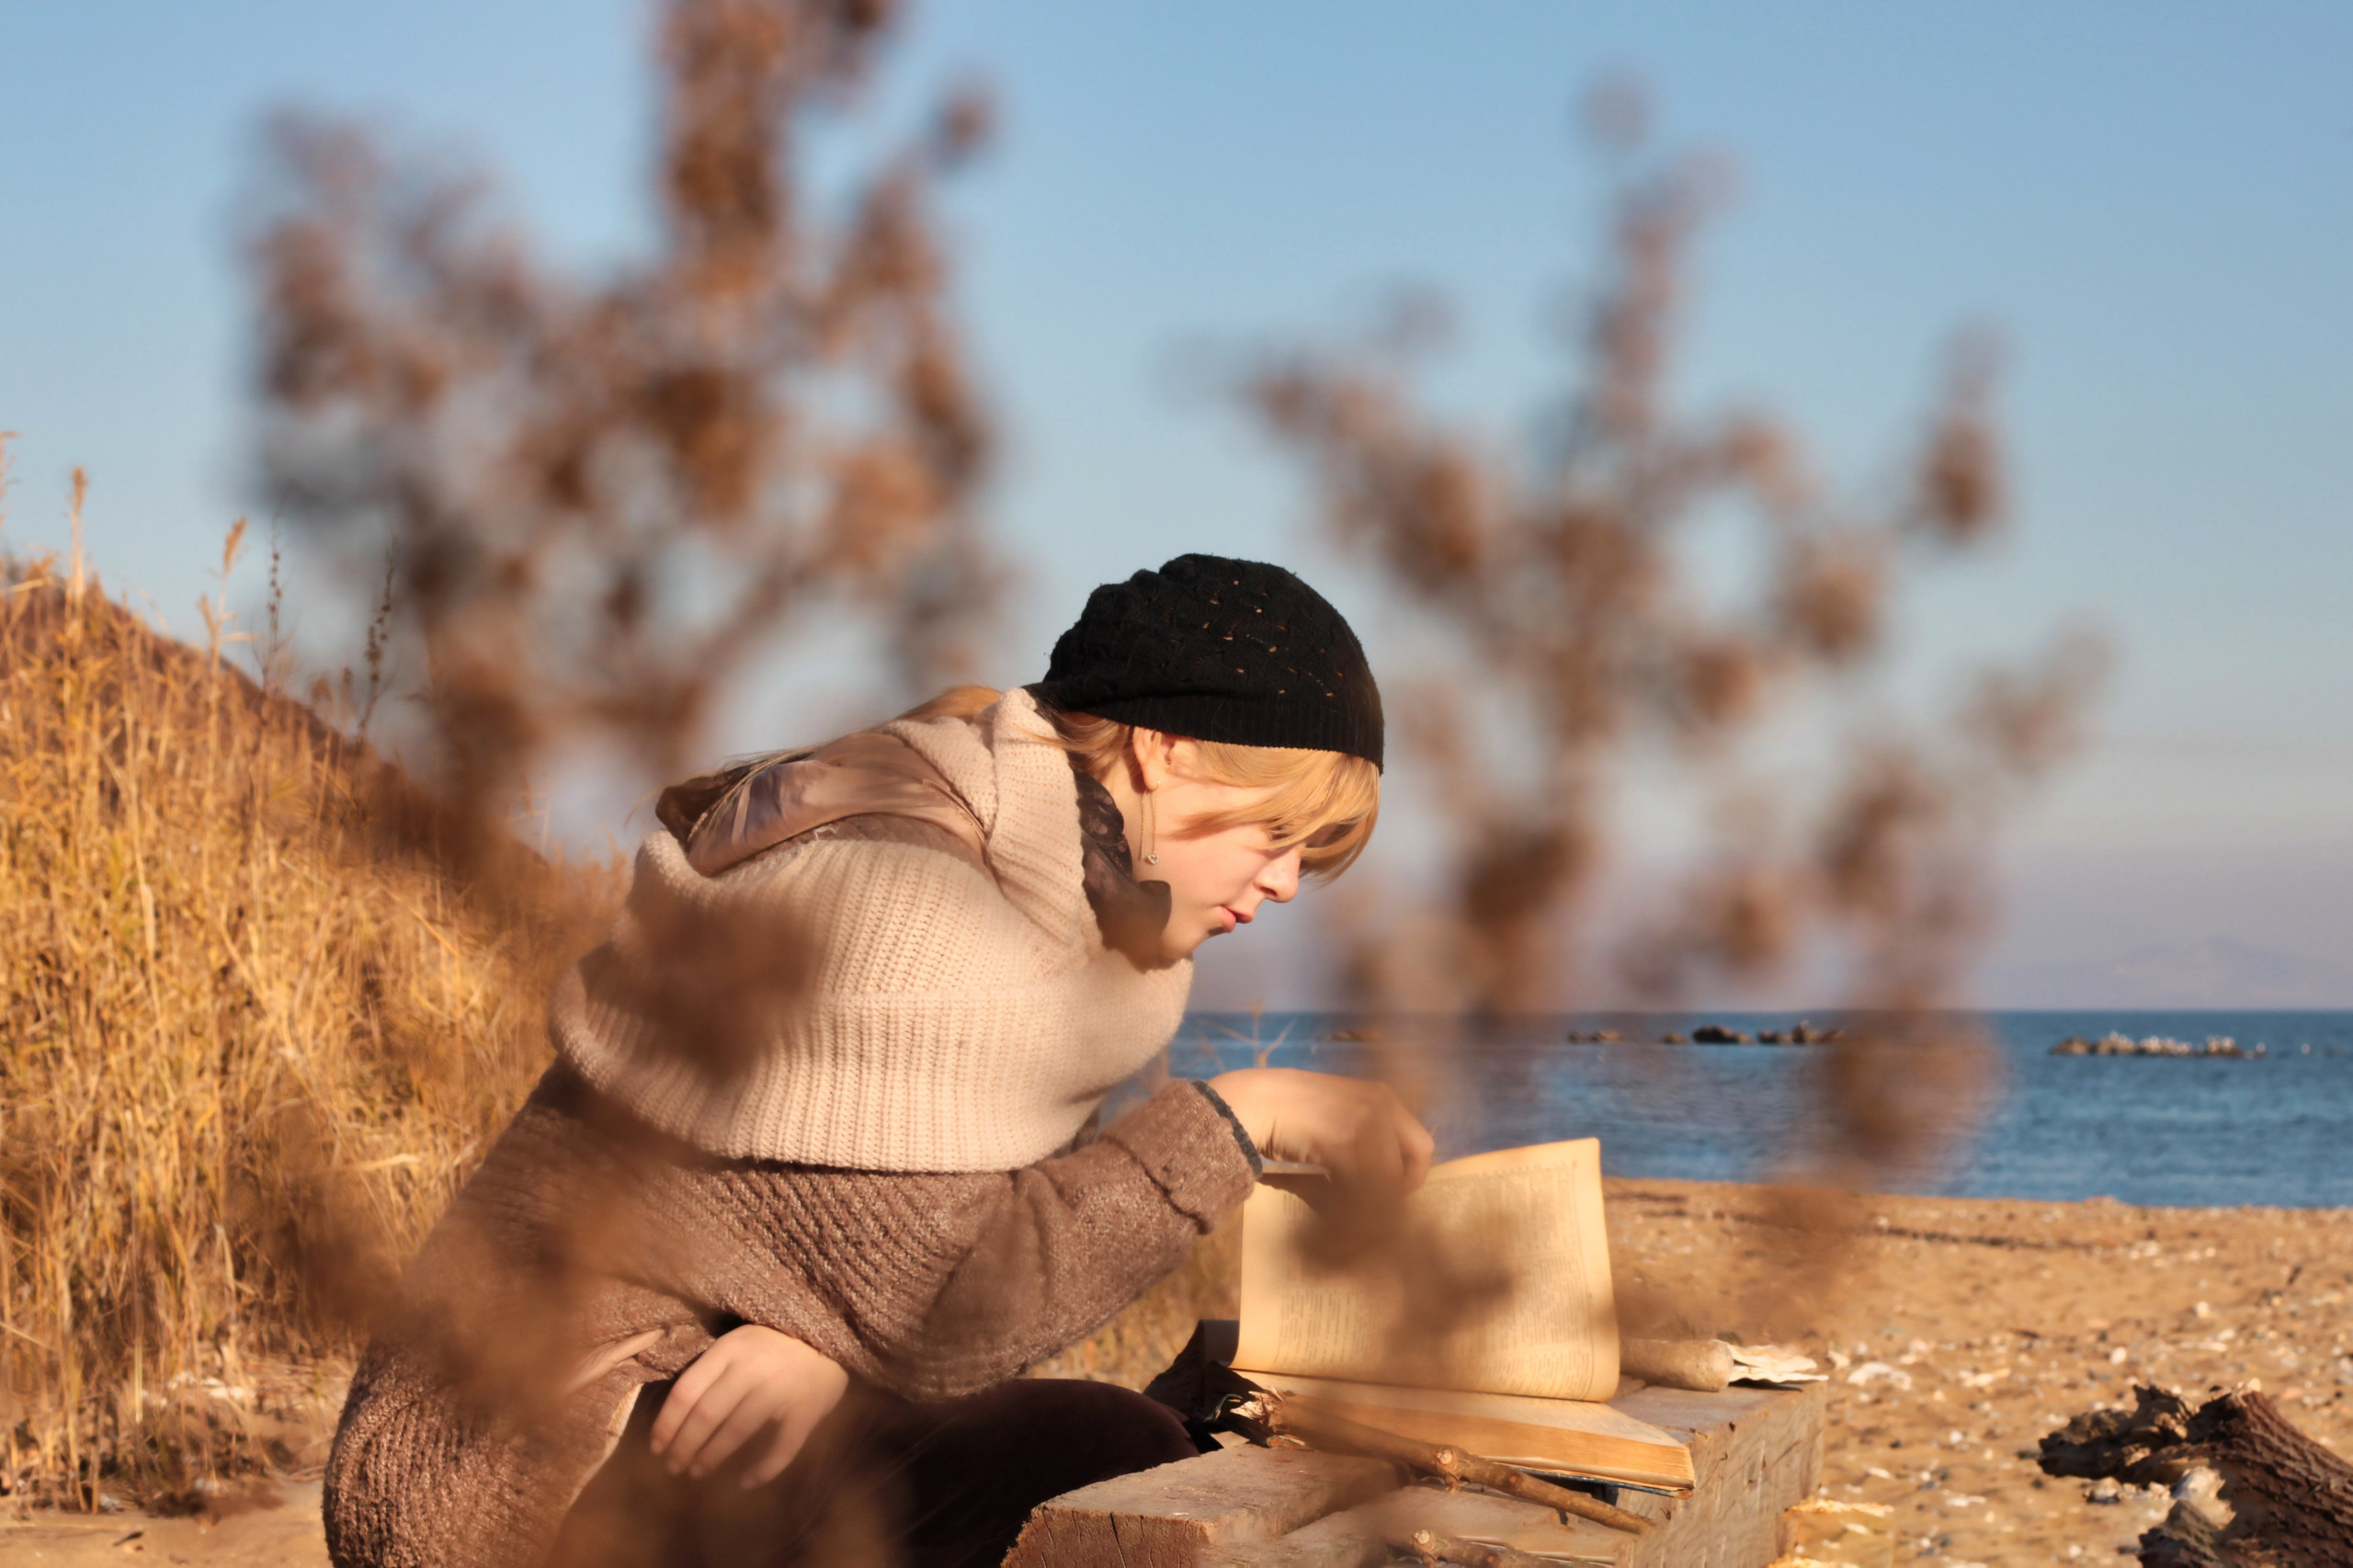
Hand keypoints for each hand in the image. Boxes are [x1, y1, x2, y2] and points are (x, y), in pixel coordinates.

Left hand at [649, 1325, 848, 1486]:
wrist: (832, 1333)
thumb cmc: (776, 1342)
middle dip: (684, 1447)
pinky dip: (762, 1471)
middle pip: (706, 1416)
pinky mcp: (806, 1411)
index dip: (666, 1424)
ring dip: (711, 1458)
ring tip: (697, 1472)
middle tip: (673, 1467)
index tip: (656, 1447)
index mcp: (731, 1349)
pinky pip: (780, 1449)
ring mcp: (781, 1390)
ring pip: (736, 1433)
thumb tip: (674, 1415)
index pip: (686, 1391)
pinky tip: (745, 1483)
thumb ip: (714, 1370)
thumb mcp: (740, 1342)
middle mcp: (753, 1368)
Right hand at [1206, 1068, 1433, 1194]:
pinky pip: (1360, 1188)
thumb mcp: (1343, 1117)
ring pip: (1385, 1184)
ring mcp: (1366, 1121)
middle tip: (1370, 1211)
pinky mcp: (1346, 1141)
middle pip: (1407, 1170)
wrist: (1257, 1101)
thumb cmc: (1293, 1113)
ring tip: (1341, 1209)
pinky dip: (1348, 1204)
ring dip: (1366, 1205)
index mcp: (1385, 1097)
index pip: (1423, 1147)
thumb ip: (1368, 1145)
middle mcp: (1383, 1105)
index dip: (1410, 1177)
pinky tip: (1329, 1202)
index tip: (1391, 1194)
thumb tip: (1387, 1195)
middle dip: (1392, 1197)